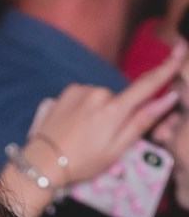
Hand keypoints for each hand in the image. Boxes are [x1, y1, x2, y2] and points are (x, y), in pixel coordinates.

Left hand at [22, 45, 187, 188]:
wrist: (41, 163)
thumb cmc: (82, 162)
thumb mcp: (116, 150)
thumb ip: (142, 122)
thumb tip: (168, 98)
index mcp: (114, 109)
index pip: (147, 85)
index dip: (166, 69)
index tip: (180, 53)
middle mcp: (99, 93)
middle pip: (119, 98)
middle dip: (116, 112)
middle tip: (99, 137)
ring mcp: (80, 90)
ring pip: (100, 97)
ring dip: (97, 110)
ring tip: (82, 133)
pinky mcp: (66, 91)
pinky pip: (84, 96)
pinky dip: (82, 107)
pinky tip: (71, 124)